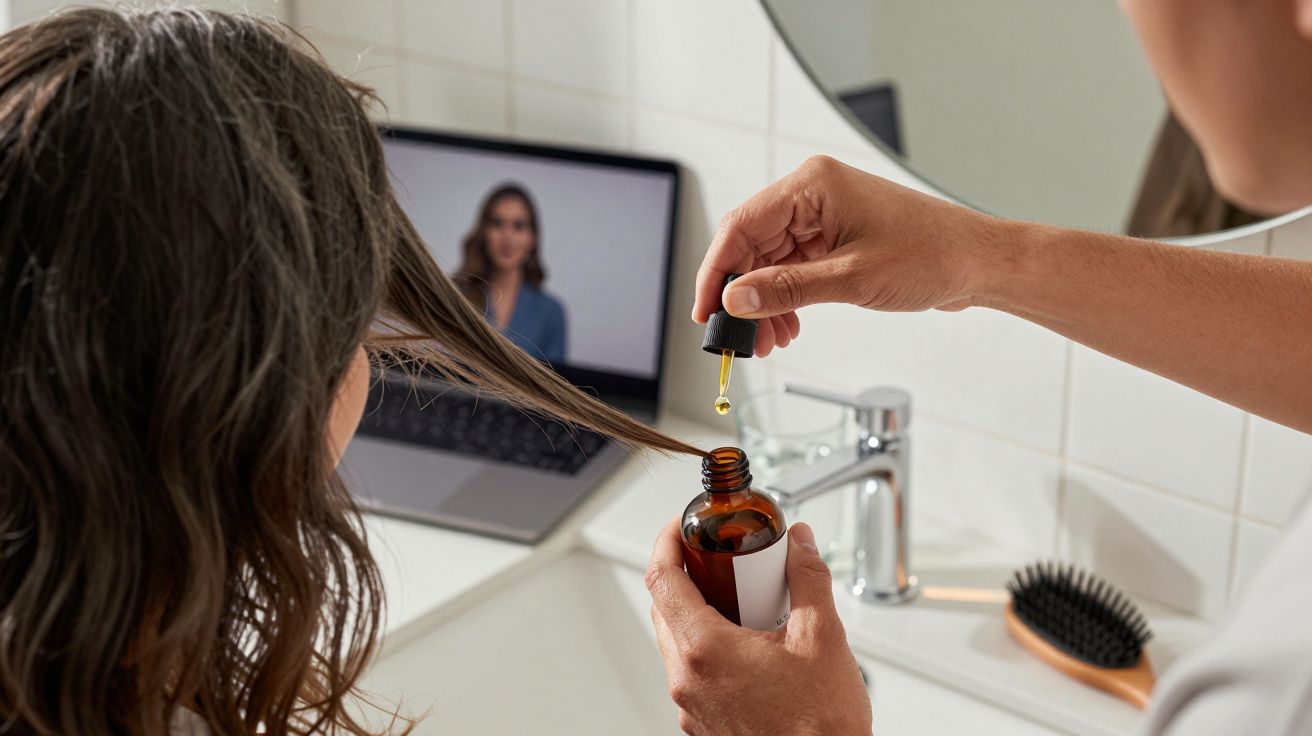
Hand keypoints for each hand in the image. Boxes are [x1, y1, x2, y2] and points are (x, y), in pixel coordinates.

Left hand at [646, 519, 871, 735]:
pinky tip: (748, 643)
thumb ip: (808, 578)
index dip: (667, 543)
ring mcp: (691, 705)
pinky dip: (709, 647)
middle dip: (687, 574)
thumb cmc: (820, 726)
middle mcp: (687, 680)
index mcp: (705, 651)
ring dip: (698, 611)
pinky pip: (692, 672)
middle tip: (718, 557)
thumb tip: (799, 544)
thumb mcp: (822, 637)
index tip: (681, 526)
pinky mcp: (703, 723)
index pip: (662, 580)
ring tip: (741, 600)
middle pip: (665, 607)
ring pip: (676, 642)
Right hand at [692, 155, 1007, 355]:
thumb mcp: (850, 279)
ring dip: (763, 303)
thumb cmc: (931, 255)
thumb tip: (734, 301)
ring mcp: (822, 215)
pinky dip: (785, 298)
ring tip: (768, 342)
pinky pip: (791, 268)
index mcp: (812, 185)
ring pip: (768, 261)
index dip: (716, 272)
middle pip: (750, 245)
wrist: (978, 262)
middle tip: (738, 338)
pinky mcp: (833, 237)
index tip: (705, 311)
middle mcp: (812, 194)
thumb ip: (786, 290)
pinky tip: (788, 326)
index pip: (741, 226)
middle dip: (741, 295)